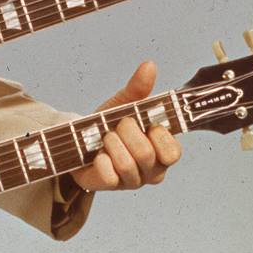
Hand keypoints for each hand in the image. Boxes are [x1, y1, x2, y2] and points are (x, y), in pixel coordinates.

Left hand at [67, 60, 183, 190]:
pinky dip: (100, 160)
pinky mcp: (110, 186)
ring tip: (105, 138)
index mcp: (162, 150)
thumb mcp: (124, 104)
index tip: (146, 123)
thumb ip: (138, 88)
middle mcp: (152, 170)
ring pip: (127, 165)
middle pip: (146, 154)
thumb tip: (149, 66)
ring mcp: (132, 181)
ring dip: (112, 144)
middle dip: (127, 132)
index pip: (173, 152)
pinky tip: (97, 155)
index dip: (159, 135)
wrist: (78, 141)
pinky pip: (109, 175)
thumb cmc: (109, 124)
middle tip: (118, 125)